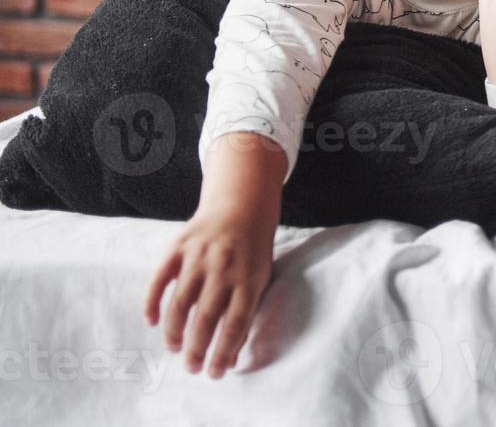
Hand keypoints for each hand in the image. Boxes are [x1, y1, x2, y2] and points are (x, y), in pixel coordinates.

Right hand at [144, 205, 274, 377]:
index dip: (224, 351)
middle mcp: (224, 268)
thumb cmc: (252, 251)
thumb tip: (232, 355)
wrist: (241, 205)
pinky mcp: (178, 247)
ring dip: (174, 331)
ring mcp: (199, 256)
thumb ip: (246, 312)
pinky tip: (151, 322)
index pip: (235, 323)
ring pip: (180, 302)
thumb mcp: (260, 278)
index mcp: (249, 278)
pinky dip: (151, 303)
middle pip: (206, 316)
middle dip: (197, 348)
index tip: (214, 373)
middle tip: (190, 368)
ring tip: (174, 348)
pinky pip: (159, 280)